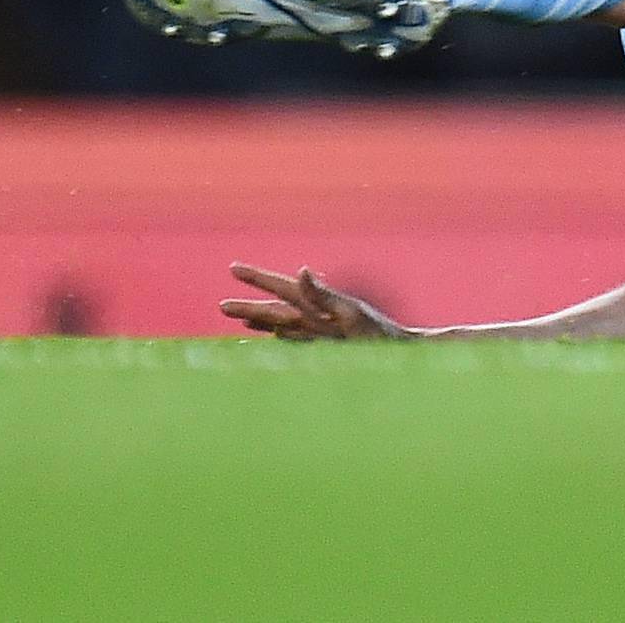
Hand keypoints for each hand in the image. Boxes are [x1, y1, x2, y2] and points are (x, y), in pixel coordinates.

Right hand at [219, 263, 406, 340]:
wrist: (402, 356)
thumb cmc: (380, 336)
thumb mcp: (350, 314)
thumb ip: (322, 295)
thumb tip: (302, 270)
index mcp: (319, 303)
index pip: (282, 288)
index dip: (258, 278)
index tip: (233, 268)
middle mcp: (318, 316)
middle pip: (277, 309)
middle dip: (250, 306)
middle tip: (222, 306)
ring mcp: (322, 333)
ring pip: (282, 325)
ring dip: (261, 320)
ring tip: (239, 317)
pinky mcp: (328, 350)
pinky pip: (296, 342)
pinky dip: (279, 339)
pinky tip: (269, 338)